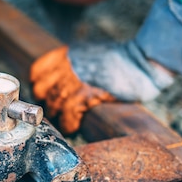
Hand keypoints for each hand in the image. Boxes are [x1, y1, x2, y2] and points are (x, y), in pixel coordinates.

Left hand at [30, 40, 174, 132]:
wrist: (144, 60)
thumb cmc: (126, 60)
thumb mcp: (94, 54)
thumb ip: (78, 65)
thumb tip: (67, 81)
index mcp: (68, 54)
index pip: (37, 71)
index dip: (40, 86)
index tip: (46, 95)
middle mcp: (67, 65)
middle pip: (41, 89)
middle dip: (48, 103)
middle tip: (56, 112)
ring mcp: (76, 78)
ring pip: (54, 103)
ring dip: (58, 116)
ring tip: (66, 123)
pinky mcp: (87, 94)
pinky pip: (68, 114)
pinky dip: (69, 124)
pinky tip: (74, 127)